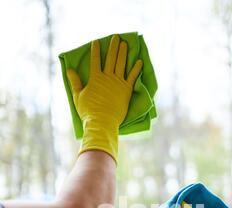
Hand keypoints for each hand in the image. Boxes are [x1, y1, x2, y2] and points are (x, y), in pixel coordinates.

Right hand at [67, 35, 142, 160]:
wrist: (102, 122)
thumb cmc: (88, 112)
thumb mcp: (78, 96)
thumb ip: (75, 82)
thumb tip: (69, 69)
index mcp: (95, 78)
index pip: (95, 60)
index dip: (96, 50)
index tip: (97, 41)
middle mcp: (107, 77)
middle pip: (111, 58)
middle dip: (113, 46)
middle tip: (116, 37)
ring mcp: (118, 83)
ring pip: (121, 64)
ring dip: (123, 53)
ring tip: (125, 44)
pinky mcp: (127, 90)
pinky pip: (133, 77)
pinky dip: (136, 69)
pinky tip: (139, 61)